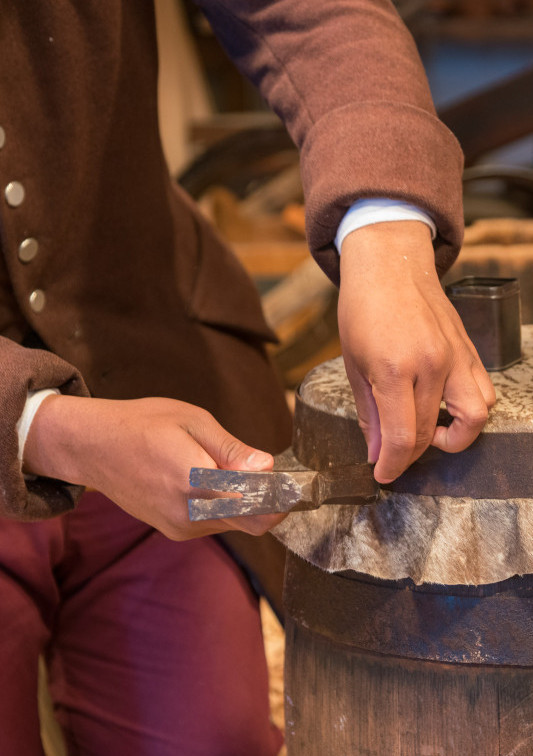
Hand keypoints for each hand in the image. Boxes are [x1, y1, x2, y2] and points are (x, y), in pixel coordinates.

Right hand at [23, 395, 286, 538]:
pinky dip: (225, 507)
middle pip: (252, 523)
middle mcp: (188, 514)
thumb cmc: (143, 424)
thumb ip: (232, 449)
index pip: (258, 507)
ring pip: (235, 524)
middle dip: (270, 502)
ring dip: (247, 504)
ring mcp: (180, 527)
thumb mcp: (193, 420)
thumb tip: (267, 468)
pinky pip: (214, 524)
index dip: (282, 497)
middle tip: (273, 475)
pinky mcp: (174, 530)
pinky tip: (213, 481)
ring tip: (235, 470)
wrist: (94, 446)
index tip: (294, 482)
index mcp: (196, 482)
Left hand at [338, 221, 495, 483]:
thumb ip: (368, 412)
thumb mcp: (352, 362)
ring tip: (426, 431)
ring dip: (452, 437)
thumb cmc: (362, 309)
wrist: (389, 263)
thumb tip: (376, 451)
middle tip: (393, 454)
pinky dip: (469, 411)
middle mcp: (432, 365)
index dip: (392, 465)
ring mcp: (456, 356)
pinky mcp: (469, 350)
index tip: (383, 476)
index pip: (403, 437)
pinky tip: (443, 407)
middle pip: (432, 433)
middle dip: (410, 454)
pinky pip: (483, 393)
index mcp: (394, 369)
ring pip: (474, 418)